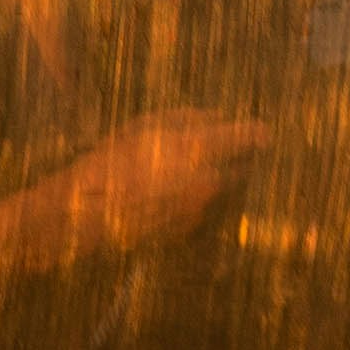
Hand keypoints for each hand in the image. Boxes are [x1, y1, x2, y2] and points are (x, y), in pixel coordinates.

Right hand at [61, 108, 272, 255]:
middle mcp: (208, 181)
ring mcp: (201, 210)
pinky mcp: (190, 230)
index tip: (263, 133)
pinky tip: (179, 194)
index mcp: (199, 149)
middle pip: (245, 168)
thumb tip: (218, 118)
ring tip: (199, 172)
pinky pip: (208, 211)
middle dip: (242, 159)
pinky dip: (203, 202)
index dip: (256, 133)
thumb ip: (187, 119)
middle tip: (232, 151)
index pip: (248, 137)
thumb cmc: (110, 162)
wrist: (86, 215)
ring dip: (224, 181)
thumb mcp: (144, 126)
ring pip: (229, 192)